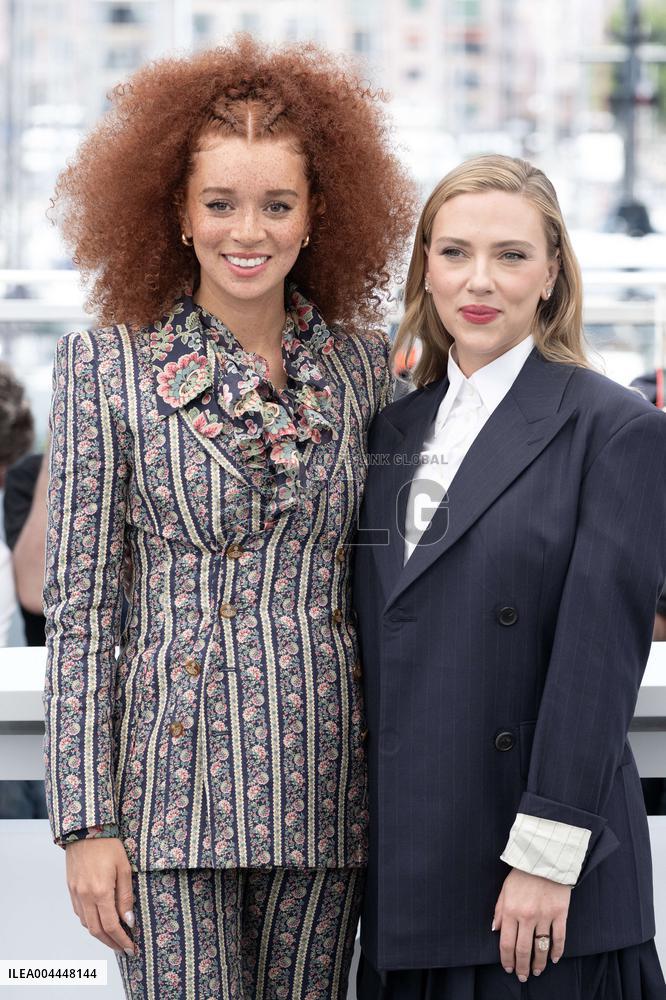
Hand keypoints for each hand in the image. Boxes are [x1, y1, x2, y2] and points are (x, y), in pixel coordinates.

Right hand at [65, 838, 136, 955]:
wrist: (85, 830)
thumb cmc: (108, 846)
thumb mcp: (124, 868)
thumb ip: (126, 896)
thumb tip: (128, 920)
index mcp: (101, 891)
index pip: (111, 925)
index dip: (121, 939)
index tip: (131, 947)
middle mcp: (85, 896)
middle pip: (97, 930)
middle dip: (111, 943)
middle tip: (123, 948)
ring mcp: (76, 894)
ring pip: (86, 924)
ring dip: (100, 934)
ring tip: (114, 937)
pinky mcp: (71, 889)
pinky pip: (79, 913)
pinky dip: (90, 922)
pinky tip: (100, 921)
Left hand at [493, 868, 570, 981]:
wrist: (544, 858)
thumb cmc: (522, 873)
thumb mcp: (505, 889)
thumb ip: (499, 910)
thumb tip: (495, 930)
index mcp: (511, 910)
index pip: (507, 942)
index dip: (506, 959)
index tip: (508, 968)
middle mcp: (527, 916)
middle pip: (523, 949)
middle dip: (522, 966)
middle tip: (522, 976)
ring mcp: (545, 916)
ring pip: (541, 947)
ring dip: (539, 963)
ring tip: (537, 971)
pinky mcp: (560, 914)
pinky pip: (559, 938)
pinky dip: (557, 951)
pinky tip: (554, 959)